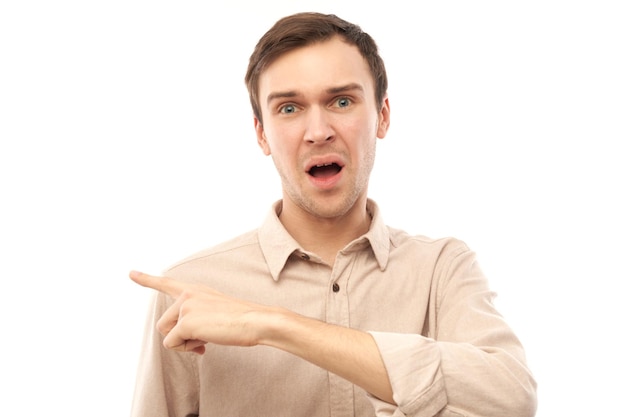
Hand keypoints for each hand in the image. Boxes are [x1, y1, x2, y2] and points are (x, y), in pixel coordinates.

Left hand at [129, 270, 268, 353]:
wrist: (257, 321)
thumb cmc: (242, 321)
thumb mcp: (215, 312)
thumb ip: (195, 316)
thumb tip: (179, 338)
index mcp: (196, 290)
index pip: (167, 283)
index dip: (147, 279)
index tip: (131, 273)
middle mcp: (187, 294)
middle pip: (164, 324)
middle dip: (179, 336)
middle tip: (205, 337)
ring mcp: (185, 306)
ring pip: (167, 334)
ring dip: (184, 343)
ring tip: (208, 337)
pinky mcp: (185, 321)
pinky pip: (173, 345)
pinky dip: (188, 349)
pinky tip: (207, 341)